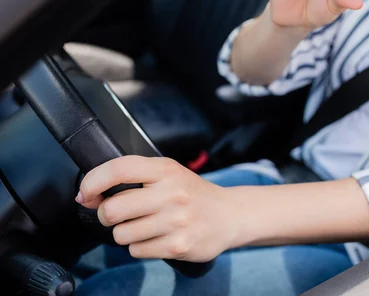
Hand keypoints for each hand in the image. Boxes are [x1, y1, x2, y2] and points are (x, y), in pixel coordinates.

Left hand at [76, 156, 240, 262]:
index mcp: (165, 170)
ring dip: (126, 233)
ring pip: (121, 234)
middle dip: (108, 215)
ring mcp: (176, 221)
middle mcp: (171, 193)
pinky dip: (141, 247)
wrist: (229, 215)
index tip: (86, 193)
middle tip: (121, 214)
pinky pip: (137, 251)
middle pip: (112, 210)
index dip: (93, 181)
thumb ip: (132, 178)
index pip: (119, 169)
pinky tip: (158, 237)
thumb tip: (87, 194)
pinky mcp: (178, 245)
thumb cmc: (192, 194)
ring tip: (146, 226)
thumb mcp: (168, 174)